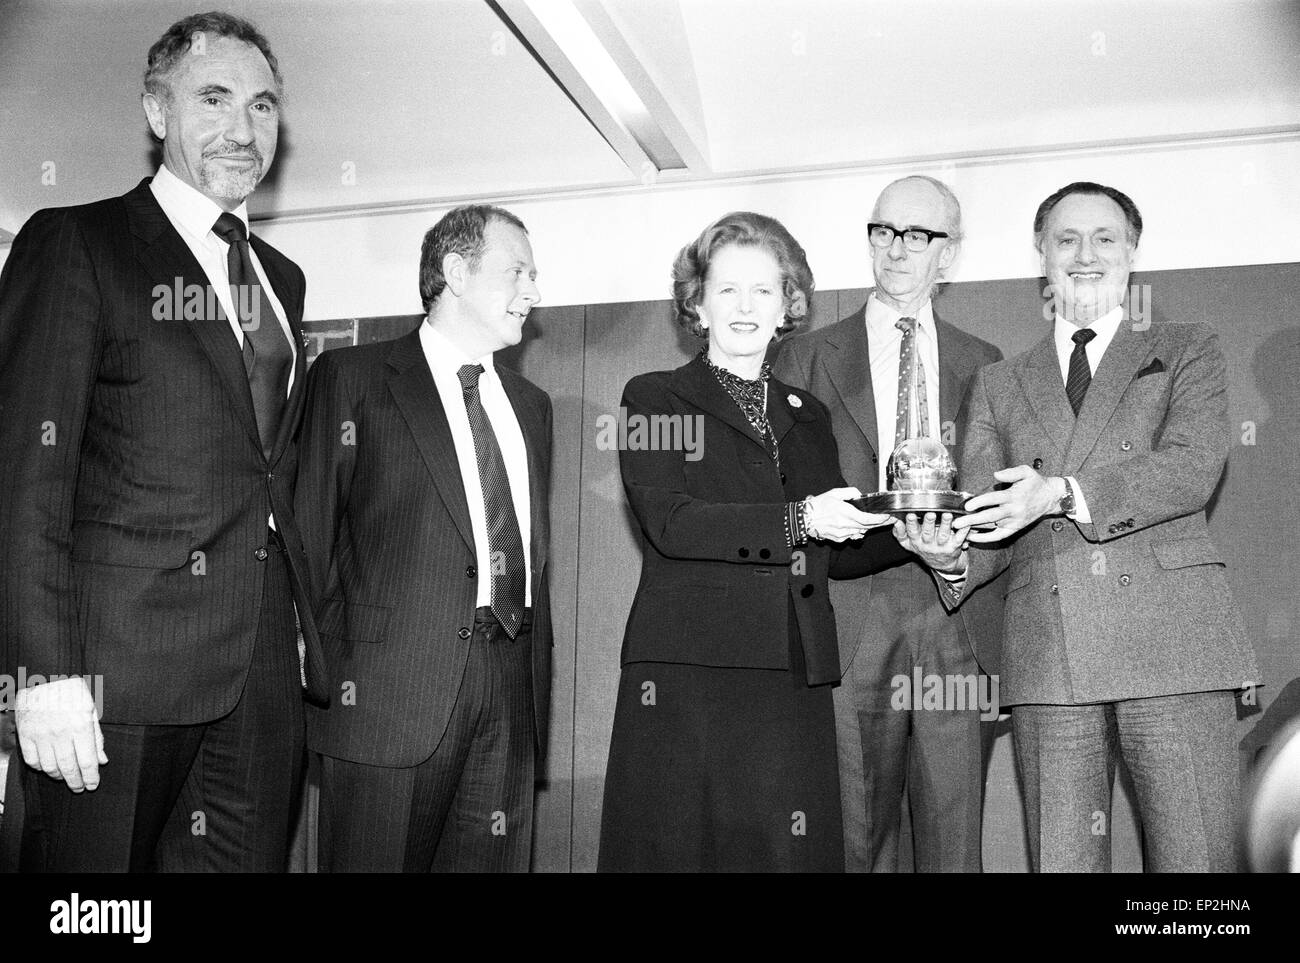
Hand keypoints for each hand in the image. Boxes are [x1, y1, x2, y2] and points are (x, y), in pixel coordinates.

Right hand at [16, 677, 106, 791]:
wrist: (44, 675)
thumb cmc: (72, 690)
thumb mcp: (92, 709)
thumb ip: (96, 736)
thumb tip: (102, 760)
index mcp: (80, 726)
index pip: (87, 761)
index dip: (91, 777)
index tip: (93, 785)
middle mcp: (60, 733)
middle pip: (68, 768)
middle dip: (76, 782)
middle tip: (80, 788)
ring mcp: (40, 735)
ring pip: (49, 767)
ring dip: (59, 777)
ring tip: (66, 778)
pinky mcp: (25, 734)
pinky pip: (32, 760)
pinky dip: (41, 768)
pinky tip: (49, 767)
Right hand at [805, 487, 893, 541]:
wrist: (804, 519)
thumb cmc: (818, 505)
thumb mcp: (834, 493)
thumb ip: (850, 492)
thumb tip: (860, 494)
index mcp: (845, 512)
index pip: (868, 519)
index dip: (880, 519)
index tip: (888, 517)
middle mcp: (845, 525)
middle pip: (868, 527)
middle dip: (879, 523)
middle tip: (888, 519)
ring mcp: (842, 534)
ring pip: (861, 532)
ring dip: (868, 527)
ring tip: (872, 521)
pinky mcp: (838, 539)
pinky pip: (852, 535)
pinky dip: (856, 530)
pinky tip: (855, 525)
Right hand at [891, 511, 968, 573]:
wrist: (941, 564)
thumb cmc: (924, 548)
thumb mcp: (909, 544)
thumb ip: (900, 533)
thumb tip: (894, 520)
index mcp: (916, 542)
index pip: (911, 533)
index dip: (910, 524)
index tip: (910, 515)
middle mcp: (928, 545)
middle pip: (928, 533)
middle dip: (928, 523)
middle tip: (930, 514)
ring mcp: (942, 546)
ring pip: (944, 535)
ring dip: (946, 524)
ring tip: (947, 514)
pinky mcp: (954, 547)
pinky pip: (959, 538)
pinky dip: (963, 530)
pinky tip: (965, 522)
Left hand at [952, 466, 1063, 542]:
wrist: (1050, 498)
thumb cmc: (1035, 483)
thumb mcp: (1026, 472)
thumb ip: (1011, 472)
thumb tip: (996, 475)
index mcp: (1014, 496)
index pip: (994, 500)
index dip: (980, 502)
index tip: (967, 506)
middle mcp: (1013, 510)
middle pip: (990, 517)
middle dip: (972, 520)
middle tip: (956, 523)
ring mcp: (1014, 521)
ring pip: (992, 527)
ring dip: (975, 529)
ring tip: (958, 531)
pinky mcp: (1015, 528)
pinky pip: (999, 536)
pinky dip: (986, 539)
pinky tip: (973, 538)